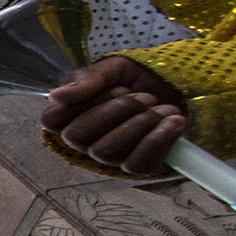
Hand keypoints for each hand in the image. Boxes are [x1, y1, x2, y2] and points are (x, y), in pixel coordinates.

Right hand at [42, 55, 187, 176]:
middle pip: (78, 137)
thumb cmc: (142, 79)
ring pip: (106, 152)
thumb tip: (55, 95)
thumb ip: (86, 79)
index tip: (115, 87)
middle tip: (145, 96)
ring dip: (140, 124)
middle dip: (117, 111)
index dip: (80, 105)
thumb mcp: (114, 68)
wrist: (183, 88)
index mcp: (72, 115)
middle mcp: (86, 141)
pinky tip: (174, 121)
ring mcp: (112, 157)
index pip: (52, 120)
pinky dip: (158, 139)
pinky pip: (136, 165)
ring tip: (163, 107)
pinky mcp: (139, 167)